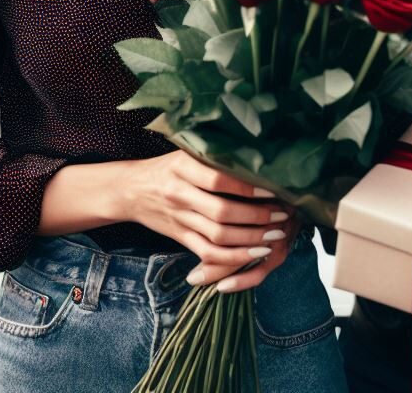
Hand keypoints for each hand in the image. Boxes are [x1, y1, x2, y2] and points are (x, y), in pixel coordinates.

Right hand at [122, 150, 295, 290]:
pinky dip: (232, 257)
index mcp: (182, 168)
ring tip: (274, 237)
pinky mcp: (180, 237)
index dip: (247, 188)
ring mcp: (179, 219)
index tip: (272, 190)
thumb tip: (255, 156)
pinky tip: (254, 253)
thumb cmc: (167, 167)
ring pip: (217, 236)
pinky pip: (207, 253)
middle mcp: (180, 195)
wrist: (131, 189)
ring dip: (249, 240)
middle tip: (281, 216)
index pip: (219, 180)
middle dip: (256, 217)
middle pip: (221, 212)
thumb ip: (213, 156)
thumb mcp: (186, 153)